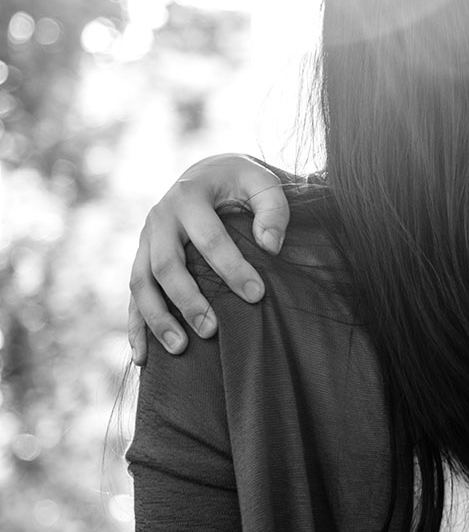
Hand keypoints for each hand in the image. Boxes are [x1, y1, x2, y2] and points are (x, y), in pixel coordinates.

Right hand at [128, 154, 287, 363]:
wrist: (207, 174)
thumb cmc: (241, 183)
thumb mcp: (262, 182)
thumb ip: (273, 209)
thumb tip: (270, 245)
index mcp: (189, 197)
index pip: (210, 238)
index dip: (233, 268)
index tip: (257, 295)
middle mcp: (159, 218)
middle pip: (166, 265)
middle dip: (188, 300)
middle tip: (213, 330)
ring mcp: (145, 241)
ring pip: (141, 284)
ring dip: (157, 319)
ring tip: (180, 350)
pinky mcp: (142, 260)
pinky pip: (133, 296)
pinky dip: (136, 327)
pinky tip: (144, 357)